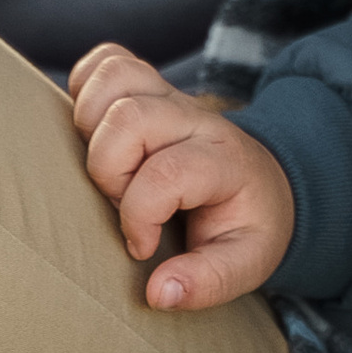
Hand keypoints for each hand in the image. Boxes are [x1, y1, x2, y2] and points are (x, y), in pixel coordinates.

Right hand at [69, 42, 295, 313]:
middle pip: (129, 118)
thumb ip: (207, 282)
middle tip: (122, 202)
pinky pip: (105, 60)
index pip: (167, 173)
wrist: (266, 181)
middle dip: (108, 171)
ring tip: (108, 167)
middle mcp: (195, 118)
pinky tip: (96, 133)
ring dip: (91, 125)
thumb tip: (158, 292)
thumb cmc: (247, 223)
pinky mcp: (148, 86)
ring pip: (114, 77)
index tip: (141, 246)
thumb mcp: (246, 263)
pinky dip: (86, 89)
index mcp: (224, 160)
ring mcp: (170, 96)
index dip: (139, 216)